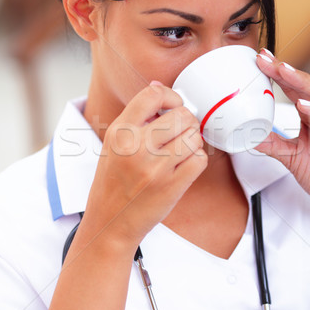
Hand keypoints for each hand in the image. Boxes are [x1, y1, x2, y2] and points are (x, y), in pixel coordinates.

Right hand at [81, 82, 207, 249]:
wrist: (109, 223)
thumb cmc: (113, 182)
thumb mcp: (114, 144)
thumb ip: (136, 117)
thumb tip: (158, 86)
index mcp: (119, 132)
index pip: (152, 95)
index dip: (171, 97)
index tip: (175, 106)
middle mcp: (136, 147)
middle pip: (181, 115)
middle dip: (187, 122)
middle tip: (181, 132)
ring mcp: (155, 167)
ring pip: (194, 137)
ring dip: (192, 142)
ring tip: (180, 151)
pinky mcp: (171, 186)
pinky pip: (199, 160)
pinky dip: (196, 160)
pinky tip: (184, 166)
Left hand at [255, 49, 309, 230]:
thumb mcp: (292, 157)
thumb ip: (272, 144)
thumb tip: (248, 135)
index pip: (294, 88)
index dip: (277, 74)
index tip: (259, 60)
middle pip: (307, 86)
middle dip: (285, 71)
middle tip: (266, 59)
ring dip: (302, 83)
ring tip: (283, 73)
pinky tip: (306, 106)